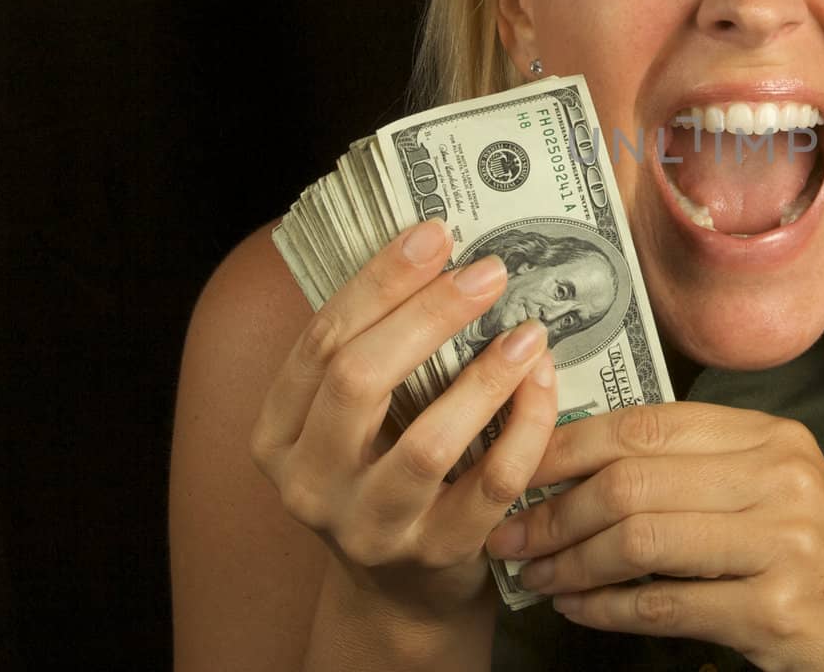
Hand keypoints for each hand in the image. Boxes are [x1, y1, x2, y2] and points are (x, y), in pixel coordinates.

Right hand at [250, 219, 560, 620]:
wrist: (402, 590)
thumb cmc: (385, 471)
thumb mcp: (355, 420)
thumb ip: (376, 348)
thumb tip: (434, 249)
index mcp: (278, 433)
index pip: (322, 341)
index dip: (378, 281)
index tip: (433, 233)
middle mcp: (311, 483)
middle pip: (360, 380)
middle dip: (428, 316)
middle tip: (488, 273)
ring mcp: (371, 526)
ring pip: (427, 442)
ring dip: (484, 378)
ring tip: (528, 332)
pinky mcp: (437, 554)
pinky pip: (491, 483)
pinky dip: (525, 428)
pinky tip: (544, 384)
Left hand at [485, 403, 823, 671]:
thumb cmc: (821, 565)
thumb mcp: (775, 494)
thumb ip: (697, 470)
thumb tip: (578, 463)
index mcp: (773, 438)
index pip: (645, 423)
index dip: (566, 445)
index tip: (516, 467)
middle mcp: (782, 477)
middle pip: (631, 479)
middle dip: (552, 511)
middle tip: (510, 537)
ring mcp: (784, 543)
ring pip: (638, 539)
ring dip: (570, 563)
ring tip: (538, 577)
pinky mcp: (779, 608)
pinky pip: (662, 605)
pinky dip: (605, 610)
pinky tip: (579, 609)